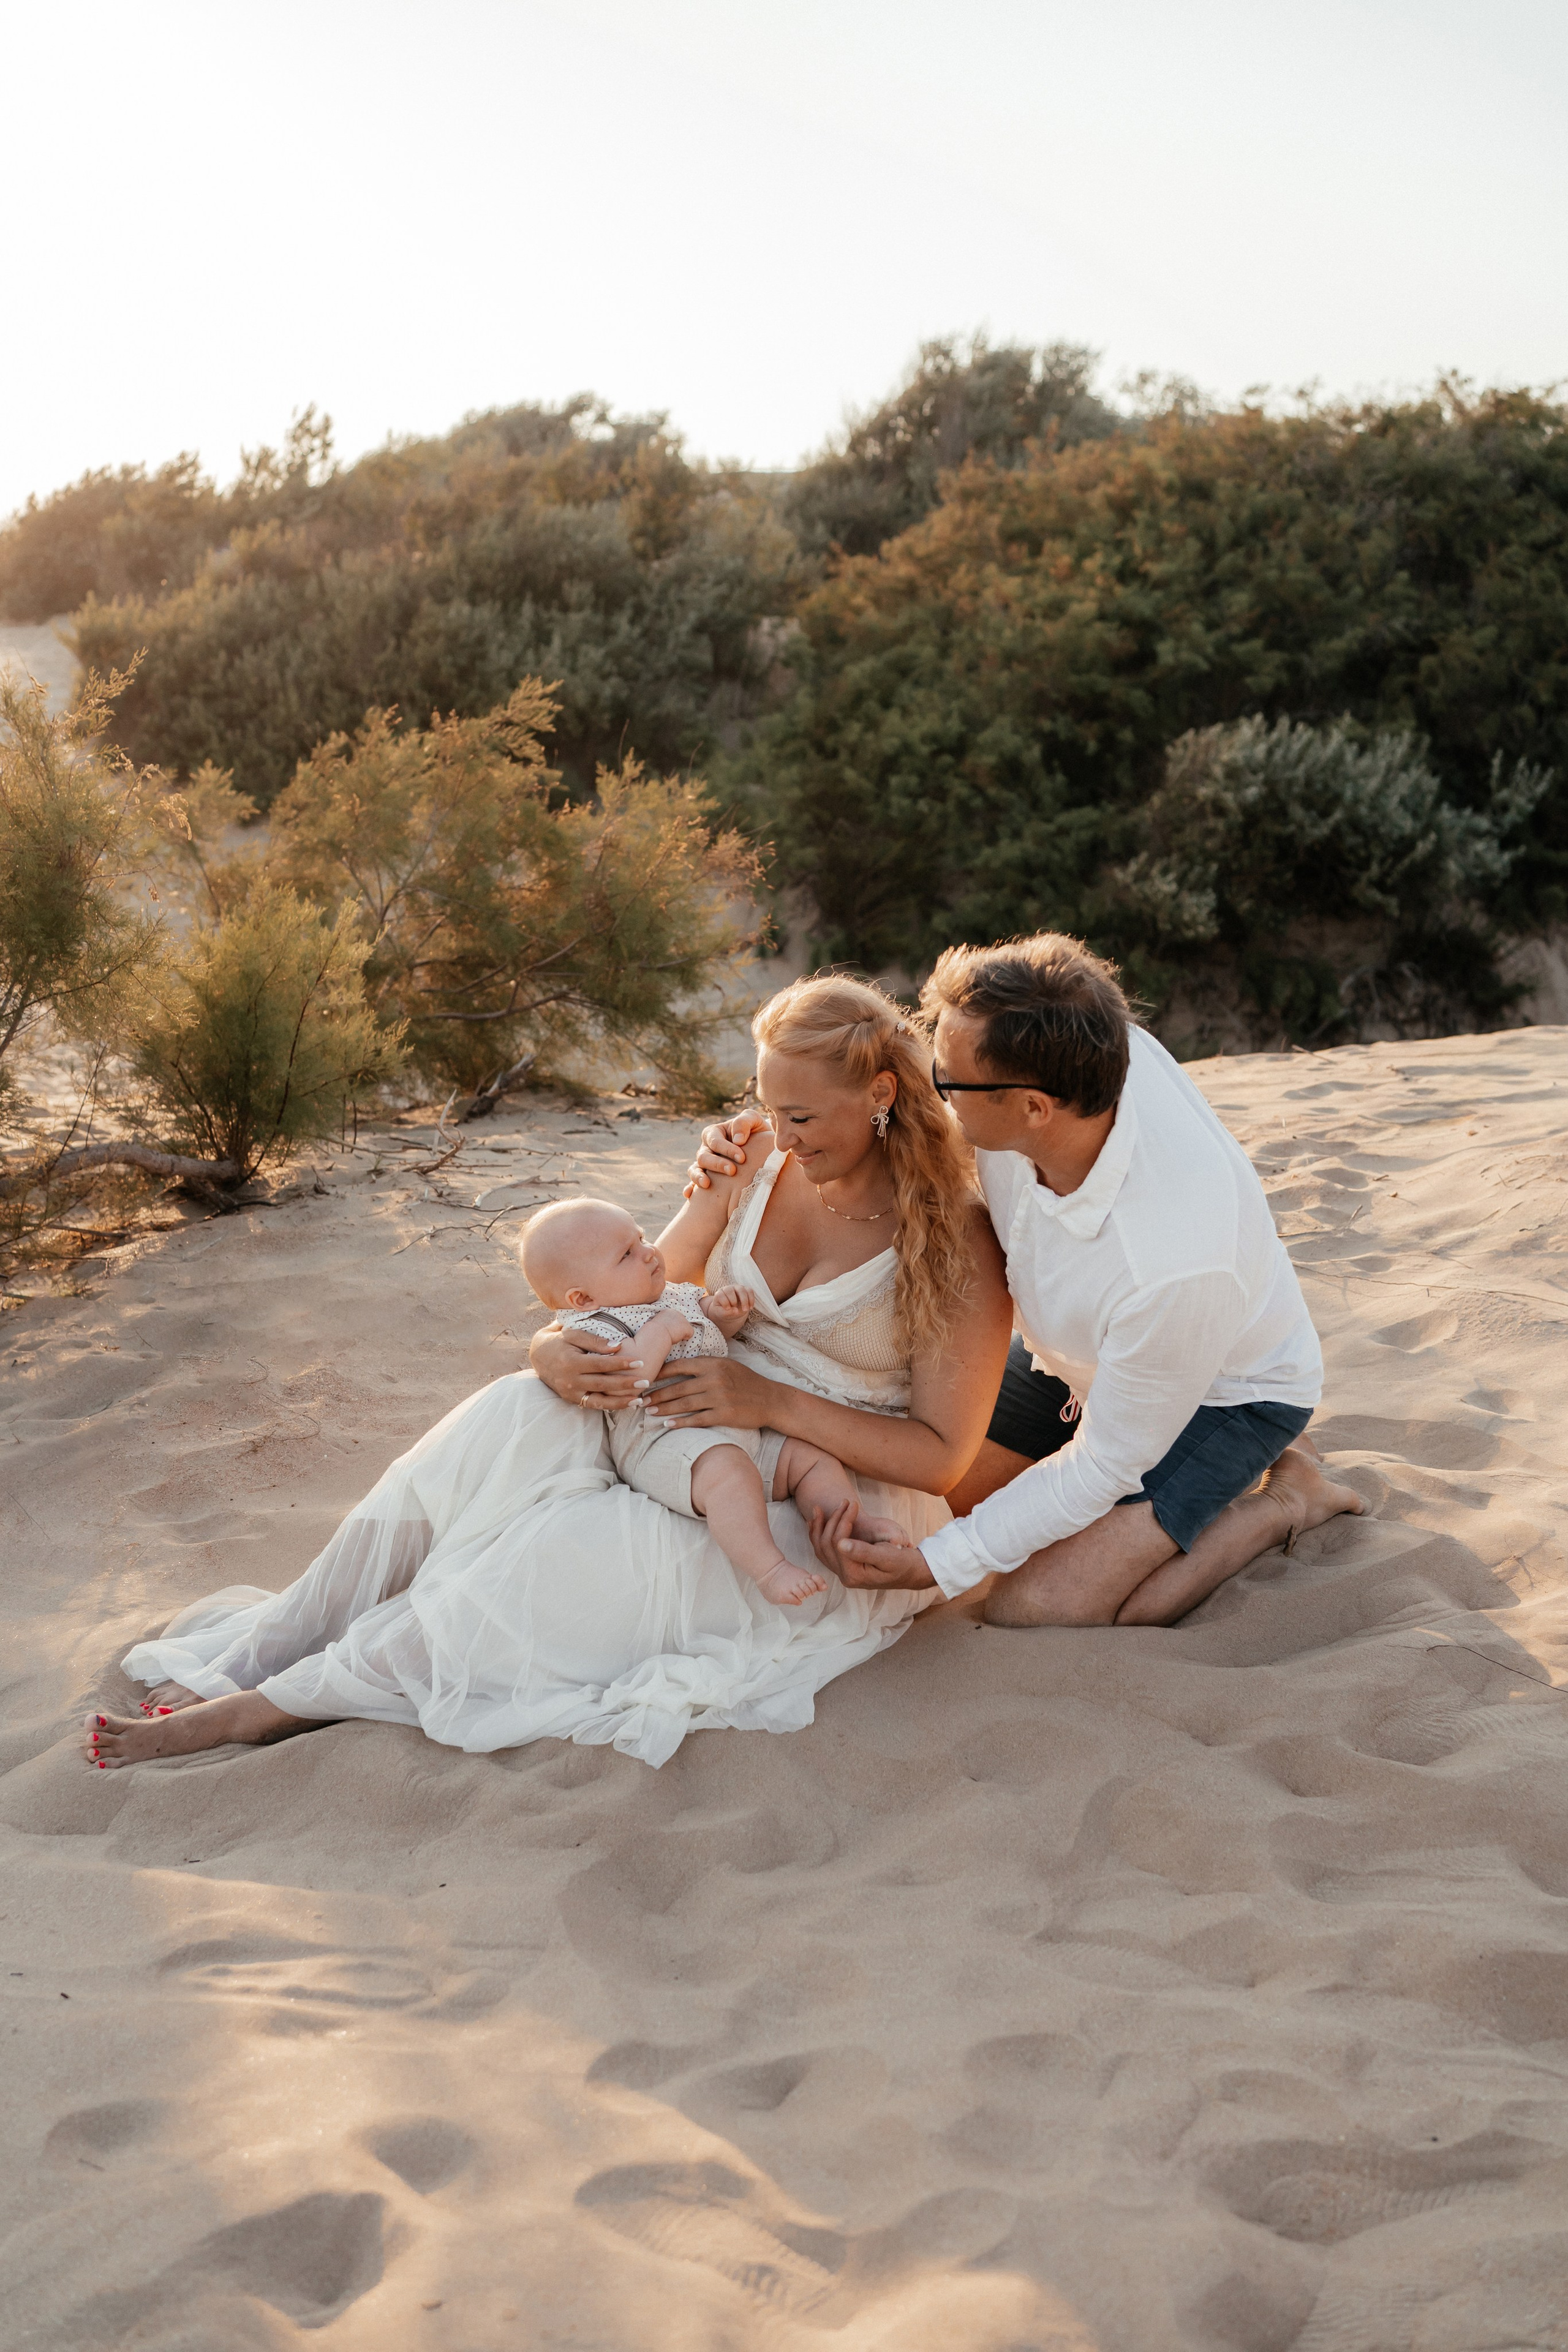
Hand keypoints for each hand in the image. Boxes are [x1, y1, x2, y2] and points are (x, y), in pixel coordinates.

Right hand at [529, 1322, 648, 1408]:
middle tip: (646, 1382)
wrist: (539, 1355)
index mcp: (571, 1361)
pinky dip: (610, 1406)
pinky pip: (593, 1405)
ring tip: (639, 1400)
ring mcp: (570, 1392)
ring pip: (598, 1400)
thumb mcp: (573, 1334)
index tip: (639, 1362)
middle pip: (602, 1384)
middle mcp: (570, 1379)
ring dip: (620, 1401)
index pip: (600, 1364)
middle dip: (625, 1384)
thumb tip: (618, 1347)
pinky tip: (626, 1404)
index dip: (620, 1364)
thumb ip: (595, 1341)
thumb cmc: (560, 1340)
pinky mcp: (571, 1399)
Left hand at [643, 1354, 775, 1429]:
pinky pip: (697, 1419)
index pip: (680, 1366)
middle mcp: (714, 1379)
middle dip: (657, 1394)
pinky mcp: (724, 1415)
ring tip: (650, 1412)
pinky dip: (680, 1422)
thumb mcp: (727, 1366)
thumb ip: (705, 1366)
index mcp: (713, 1364)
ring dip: (664, 1409)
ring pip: (684, 1404)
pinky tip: (668, 1425)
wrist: (770, 1400)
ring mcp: (719, 1397)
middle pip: (678, 1387)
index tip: (647, 1379)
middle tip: (642, 1400)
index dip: (660, 1373)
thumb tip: (678, 1369)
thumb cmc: (746, 1382)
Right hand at [683, 1109, 771, 1194]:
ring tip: (706, 1184)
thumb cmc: (756, 1132)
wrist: (762, 1148)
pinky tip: (689, 1195)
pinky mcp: (706, 1178)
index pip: (715, 1141)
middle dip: (717, 1164)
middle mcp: (706, 1148)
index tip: (742, 1158)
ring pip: (695, 1169)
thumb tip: (738, 1140)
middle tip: (732, 1171)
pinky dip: (689, 1188)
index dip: (726, 1149)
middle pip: (703, 1156)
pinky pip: (693, 1184)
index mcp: (714, 1132)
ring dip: (698, 1176)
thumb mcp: (754, 1120)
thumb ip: (744, 1122)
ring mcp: (704, 1165)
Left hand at [705, 1282, 753, 1317]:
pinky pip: (750, 1291)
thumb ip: (726, 1312)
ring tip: (745, 1310)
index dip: (724, 1302)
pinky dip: (751, 1299)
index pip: (720, 1295)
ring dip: (744, 1300)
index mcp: (719, 1294)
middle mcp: (727, 1289)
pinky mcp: (745, 1290)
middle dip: (733, 1301)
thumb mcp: (721, 1313)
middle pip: (730, 1290)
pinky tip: (750, 1307)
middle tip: (736, 1311)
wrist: (731, 1310)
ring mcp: (737, 1288)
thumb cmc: (724, 1311)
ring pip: (741, 1290)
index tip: (728, 1309)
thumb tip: (736, 1311)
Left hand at [808, 1501, 935, 1590]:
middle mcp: (845, 1576)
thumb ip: (864, 1551)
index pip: (839, 1544)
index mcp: (854, 1574)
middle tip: (845, 1501)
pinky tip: (814, 1522)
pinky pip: (824, 1552)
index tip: (854, 1503)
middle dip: (834, 1519)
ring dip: (818, 1527)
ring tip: (817, 1508)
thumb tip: (841, 1544)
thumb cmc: (903, 1562)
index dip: (844, 1521)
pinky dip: (817, 1536)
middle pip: (827, 1544)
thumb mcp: (887, 1556)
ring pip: (821, 1548)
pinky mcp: (844, 1567)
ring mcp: (843, 1573)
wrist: (911, 1571)